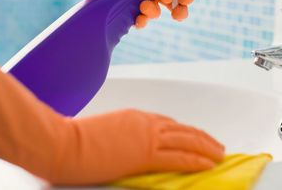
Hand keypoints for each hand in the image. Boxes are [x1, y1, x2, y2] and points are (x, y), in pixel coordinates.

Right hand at [50, 109, 224, 184]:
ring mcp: (145, 138)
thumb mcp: (101, 133)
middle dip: (201, 138)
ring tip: (219, 155)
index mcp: (133, 117)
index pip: (166, 123)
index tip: (192, 138)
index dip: (183, 132)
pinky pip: (179, 158)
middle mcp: (144, 124)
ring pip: (186, 141)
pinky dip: (197, 160)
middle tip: (215, 146)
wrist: (62, 144)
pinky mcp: (144, 155)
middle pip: (182, 130)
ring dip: (206, 148)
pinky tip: (208, 164)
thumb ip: (118, 138)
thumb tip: (122, 148)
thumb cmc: (72, 141)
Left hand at [69, 0, 196, 27]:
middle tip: (178, 14)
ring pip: (156, 13)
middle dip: (179, 10)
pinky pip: (140, 21)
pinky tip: (137, 19)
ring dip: (154, 13)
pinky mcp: (126, 9)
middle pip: (173, 2)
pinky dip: (142, 22)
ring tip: (143, 7)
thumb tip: (169, 0)